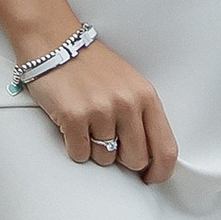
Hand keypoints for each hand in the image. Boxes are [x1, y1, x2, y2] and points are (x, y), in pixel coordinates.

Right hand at [24, 37, 176, 180]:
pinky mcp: (74, 116)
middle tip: (109, 144)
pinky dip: (74, 147)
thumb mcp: (129, 84)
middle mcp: (127, 104)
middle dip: (122, 160)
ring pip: (105, 159)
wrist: (54, 42)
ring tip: (87, 126)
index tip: (151, 178)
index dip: (160, 172)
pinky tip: (72, 127)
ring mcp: (100, 110)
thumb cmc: (91, 65)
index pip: (166, 148)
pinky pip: (79, 155)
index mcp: (145, 96)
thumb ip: (142, 116)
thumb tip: (148, 155)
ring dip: (95, 150)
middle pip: (136, 160)